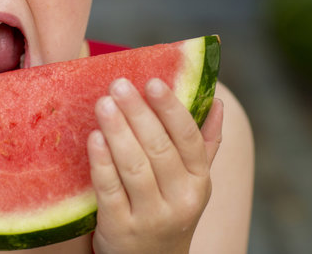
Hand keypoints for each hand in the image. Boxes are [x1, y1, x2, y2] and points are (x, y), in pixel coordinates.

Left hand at [87, 78, 222, 253]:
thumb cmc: (169, 209)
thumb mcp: (193, 183)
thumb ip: (205, 143)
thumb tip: (218, 102)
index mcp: (200, 182)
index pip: (188, 139)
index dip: (171, 108)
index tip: (153, 81)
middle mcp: (180, 201)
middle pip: (159, 149)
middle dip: (137, 113)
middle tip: (118, 84)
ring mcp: (151, 218)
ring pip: (134, 168)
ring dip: (117, 131)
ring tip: (102, 103)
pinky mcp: (121, 230)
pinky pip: (110, 191)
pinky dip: (102, 163)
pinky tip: (93, 138)